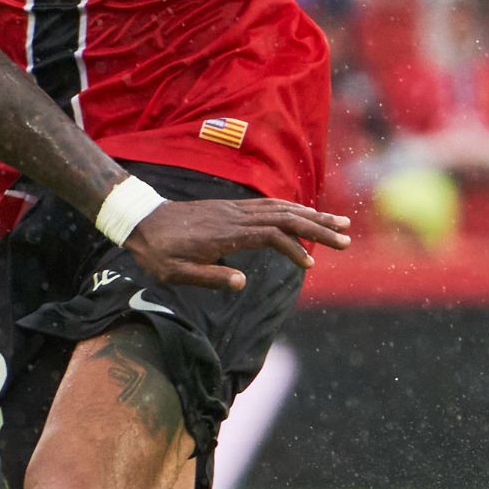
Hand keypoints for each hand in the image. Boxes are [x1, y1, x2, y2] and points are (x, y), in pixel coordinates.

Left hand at [125, 197, 351, 291]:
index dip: (294, 248)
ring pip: (281, 208)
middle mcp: (235, 217)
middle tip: (346, 238)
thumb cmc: (158, 252)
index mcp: (226, 234)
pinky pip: (269, 206)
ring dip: (311, 215)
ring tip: (340, 222)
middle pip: (285, 217)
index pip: (271, 235)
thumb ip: (208, 277)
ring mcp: (235, 210)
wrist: (141, 221)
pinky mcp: (232, 209)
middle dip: (318, 227)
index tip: (311, 264)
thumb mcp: (176, 273)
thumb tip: (242, 283)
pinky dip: (292, 209)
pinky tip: (306, 215)